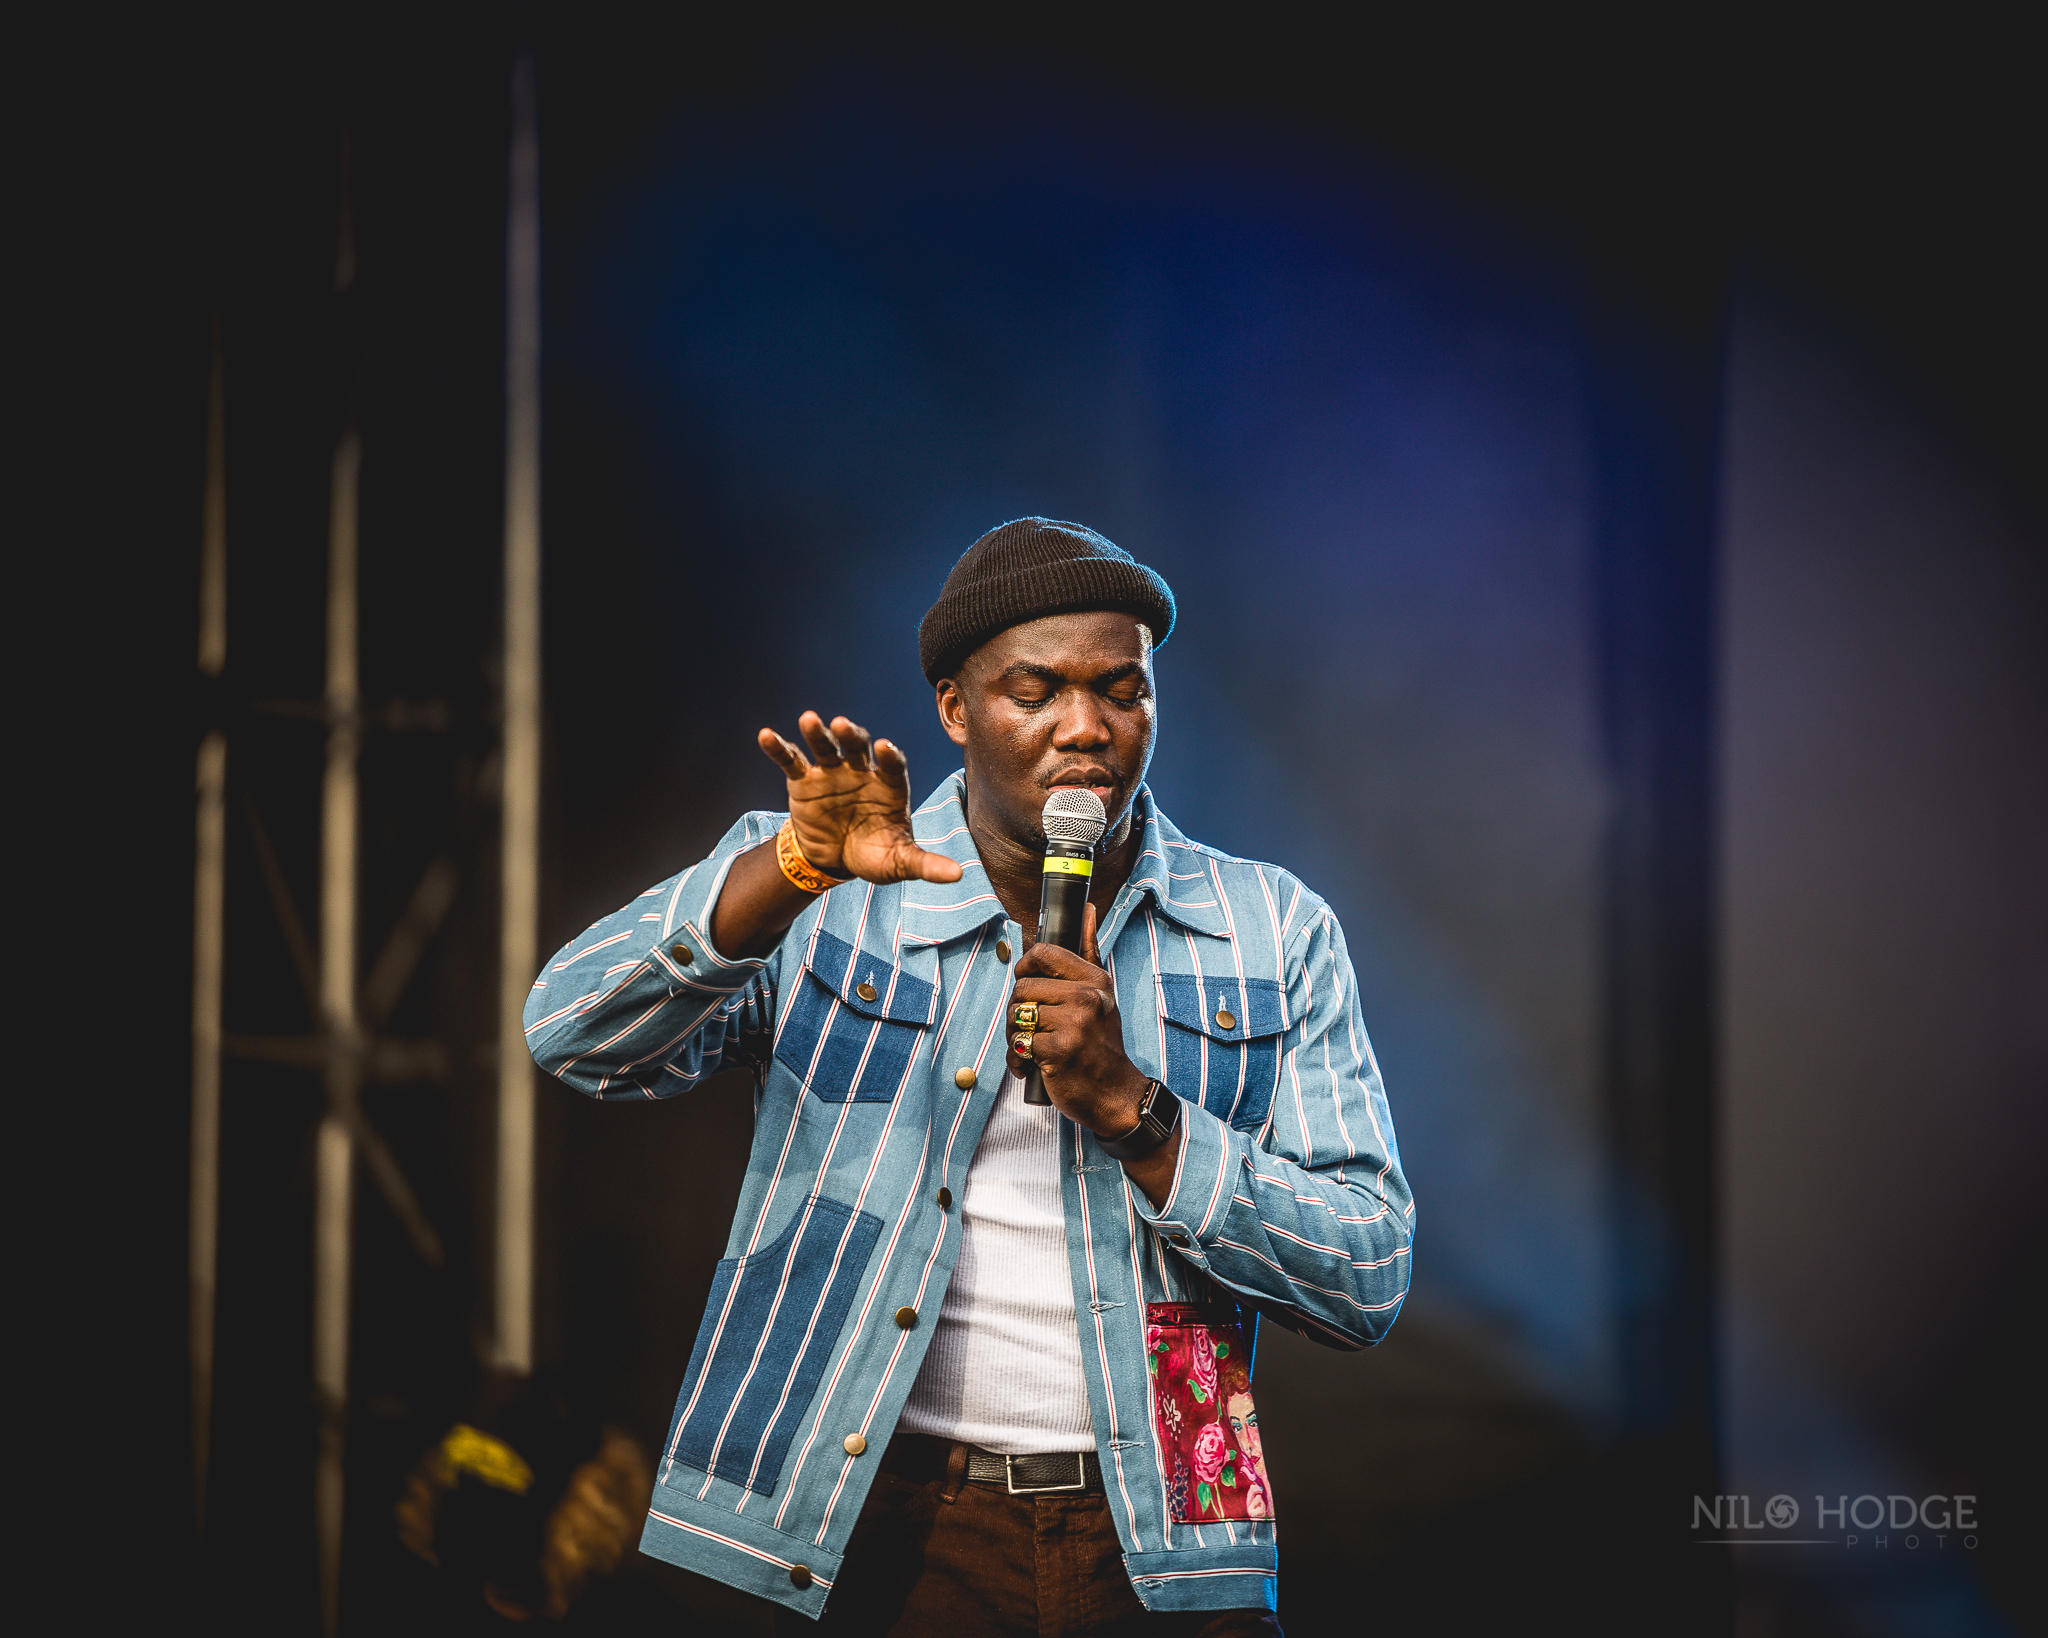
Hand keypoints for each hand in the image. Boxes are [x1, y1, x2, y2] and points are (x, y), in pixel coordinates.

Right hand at [758, 712, 962, 885]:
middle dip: (851, 736)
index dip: (889, 757)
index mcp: (889, 786)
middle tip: (842, 724)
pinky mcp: (803, 779)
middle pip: (858, 747)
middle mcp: (861, 771)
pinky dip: (779, 748)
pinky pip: (791, 760)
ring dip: (818, 733)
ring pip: (825, 747)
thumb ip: (925, 864)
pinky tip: (766, 735)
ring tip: (809, 719)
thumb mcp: (899, 862)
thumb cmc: (874, 855)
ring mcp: (832, 772)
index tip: (886, 748)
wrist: (834, 860)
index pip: (893, 765)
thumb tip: (959, 876)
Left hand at [1006, 903, 1150, 1137]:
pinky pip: (1018, 1044)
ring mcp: (1074, 1023)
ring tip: (1033, 1046)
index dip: (1025, 967)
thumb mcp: (1103, 995)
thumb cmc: (1102, 1044)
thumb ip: (1090, 951)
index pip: (1042, 953)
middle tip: (1033, 1027)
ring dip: (1015, 1036)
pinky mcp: (1059, 1050)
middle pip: (1022, 986)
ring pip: (1015, 1015)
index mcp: (1095, 979)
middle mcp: (1087, 997)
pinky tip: (1035, 1066)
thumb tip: (1089, 908)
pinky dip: (1019, 1060)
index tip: (1029, 985)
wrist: (1114, 1094)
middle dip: (1018, 1010)